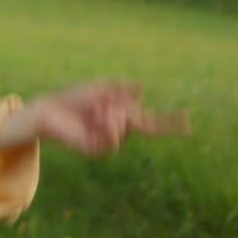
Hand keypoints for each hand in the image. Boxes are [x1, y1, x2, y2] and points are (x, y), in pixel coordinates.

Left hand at [29, 82, 189, 155]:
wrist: (48, 110)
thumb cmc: (71, 98)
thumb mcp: (98, 89)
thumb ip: (119, 90)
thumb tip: (141, 88)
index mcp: (121, 115)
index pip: (150, 121)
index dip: (169, 122)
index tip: (189, 121)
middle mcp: (118, 129)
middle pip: (146, 126)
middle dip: (144, 116)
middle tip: (117, 107)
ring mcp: (108, 140)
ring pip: (127, 128)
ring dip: (114, 115)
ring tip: (97, 109)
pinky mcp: (96, 149)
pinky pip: (114, 140)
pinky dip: (109, 127)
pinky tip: (98, 118)